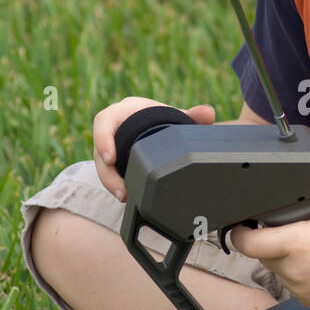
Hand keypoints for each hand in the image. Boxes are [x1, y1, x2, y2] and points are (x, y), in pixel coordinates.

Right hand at [92, 96, 215, 199]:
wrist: (157, 123)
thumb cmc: (162, 117)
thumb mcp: (174, 115)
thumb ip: (193, 115)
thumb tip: (208, 113)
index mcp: (123, 112)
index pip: (104, 122)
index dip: (103, 139)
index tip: (111, 158)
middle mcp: (112, 129)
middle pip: (100, 152)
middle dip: (108, 174)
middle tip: (122, 191)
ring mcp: (109, 147)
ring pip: (102, 167)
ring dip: (111, 184)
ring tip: (125, 198)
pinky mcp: (111, 163)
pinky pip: (108, 175)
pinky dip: (116, 186)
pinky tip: (128, 198)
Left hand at [228, 179, 309, 309]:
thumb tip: (304, 180)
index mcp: (296, 243)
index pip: (247, 243)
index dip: (239, 234)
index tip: (240, 227)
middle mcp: (294, 271)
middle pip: (263, 255)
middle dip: (270, 242)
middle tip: (291, 230)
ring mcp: (302, 290)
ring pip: (279, 272)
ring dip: (286, 260)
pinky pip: (295, 286)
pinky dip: (301, 275)